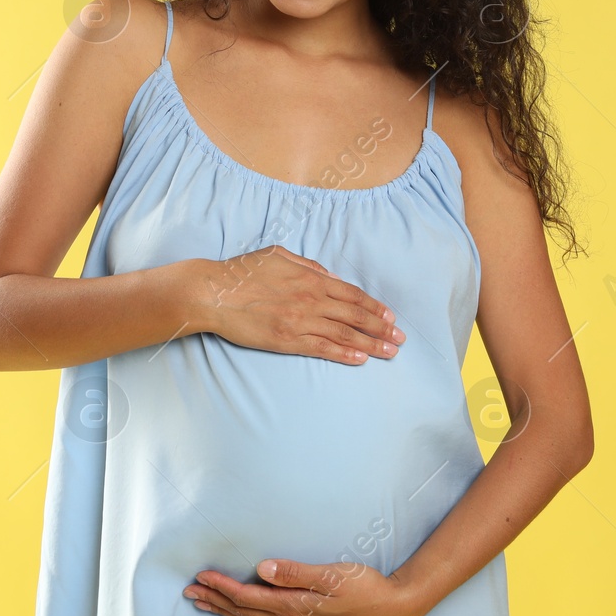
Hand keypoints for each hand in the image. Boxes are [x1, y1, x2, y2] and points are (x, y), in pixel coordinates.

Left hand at [183, 557, 423, 615]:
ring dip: (225, 613)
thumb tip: (262, 568)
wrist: (390, 610)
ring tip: (204, 604)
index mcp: (294, 606)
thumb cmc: (364, 586)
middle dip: (215, 601)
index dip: (222, 586)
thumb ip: (295, 572)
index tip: (201, 575)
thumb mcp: (332, 573)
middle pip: (243, 613)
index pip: (247, 597)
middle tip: (189, 592)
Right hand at [188, 245, 405, 364]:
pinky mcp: (287, 340)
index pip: (352, 295)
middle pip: (356, 316)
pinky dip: (343, 354)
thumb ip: (307, 266)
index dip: (374, 307)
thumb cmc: (243, 272)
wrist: (215, 293)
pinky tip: (360, 360)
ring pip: (344, 334)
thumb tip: (328, 276)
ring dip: (371, 344)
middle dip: (382, 328)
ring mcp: (300, 321)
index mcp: (311, 279)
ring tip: (389, 352)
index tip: (390, 317)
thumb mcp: (279, 255)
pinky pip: (322, 348)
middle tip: (400, 339)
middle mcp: (311, 300)